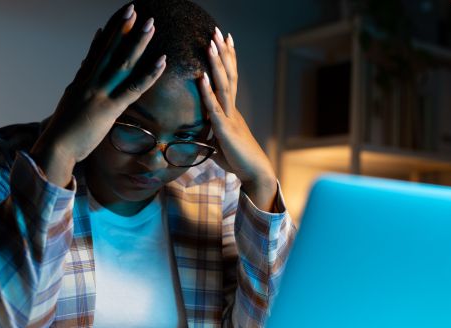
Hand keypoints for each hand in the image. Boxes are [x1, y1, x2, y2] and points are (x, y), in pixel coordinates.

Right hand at [31, 4, 165, 185]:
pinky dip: (149, 73)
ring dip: (137, 41)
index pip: (97, 51)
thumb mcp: (70, 103)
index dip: (109, 34)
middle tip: (134, 8)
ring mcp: (99, 94)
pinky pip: (134, 88)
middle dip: (122, 27)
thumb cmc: (63, 132)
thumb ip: (80, 83)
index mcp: (81, 82)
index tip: (119, 18)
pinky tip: (162, 61)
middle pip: (109, 49)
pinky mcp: (109, 109)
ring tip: (150, 23)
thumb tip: (85, 67)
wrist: (55, 149)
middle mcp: (90, 82)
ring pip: (122, 62)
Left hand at [198, 28, 277, 211]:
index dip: (228, 59)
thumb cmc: (237, 159)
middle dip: (223, 53)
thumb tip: (196, 129)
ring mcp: (230, 118)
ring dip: (216, 64)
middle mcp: (232, 109)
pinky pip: (215, 108)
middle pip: (228, 75)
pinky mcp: (225, 130)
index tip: (224, 40)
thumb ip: (209, 131)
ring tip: (211, 44)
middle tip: (218, 31)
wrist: (254, 173)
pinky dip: (207, 92)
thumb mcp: (219, 142)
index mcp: (231, 110)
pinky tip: (202, 77)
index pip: (230, 79)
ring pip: (223, 86)